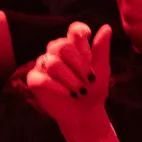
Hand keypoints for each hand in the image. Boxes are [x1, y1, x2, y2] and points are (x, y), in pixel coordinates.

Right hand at [25, 22, 114, 141]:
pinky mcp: (35, 80)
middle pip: (62, 46)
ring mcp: (44, 65)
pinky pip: (42, 79)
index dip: (79, 31)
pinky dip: (56, 87)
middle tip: (90, 79)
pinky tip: (67, 94)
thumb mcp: (102, 71)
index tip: (87, 39)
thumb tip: (107, 27)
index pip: (74, 30)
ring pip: (53, 64)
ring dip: (70, 79)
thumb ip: (101, 49)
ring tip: (80, 91)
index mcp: (75, 47)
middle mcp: (57, 52)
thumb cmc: (94, 91)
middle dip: (78, 64)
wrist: (85, 113)